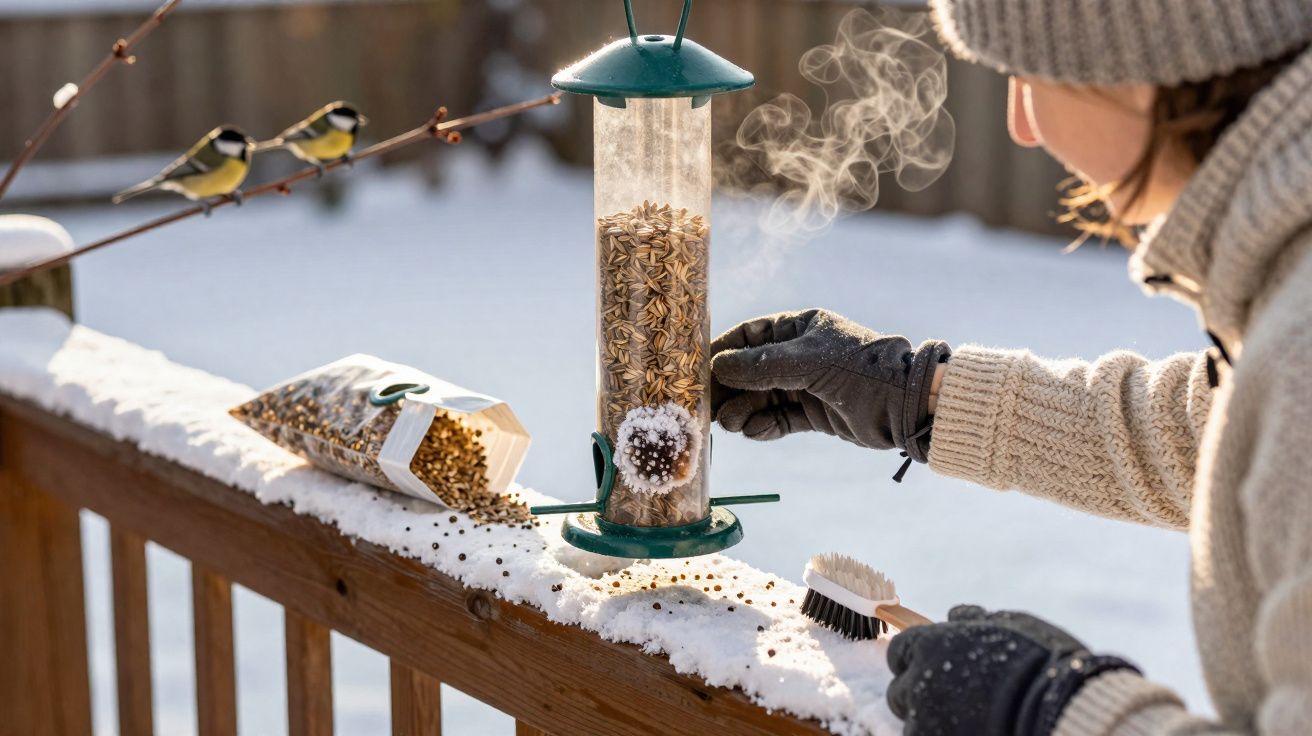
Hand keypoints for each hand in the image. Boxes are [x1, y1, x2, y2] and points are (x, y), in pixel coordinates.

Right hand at [710, 309, 949, 462]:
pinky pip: (776, 420)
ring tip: (731, 423)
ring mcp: (803, 385)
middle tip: (708, 407)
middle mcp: (797, 355)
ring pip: (758, 398)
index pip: (749, 335)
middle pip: (747, 370)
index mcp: (798, 328)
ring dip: (741, 411)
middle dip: (727, 388)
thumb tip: (718, 367)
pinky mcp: (811, 415)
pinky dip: (763, 427)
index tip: (698, 369)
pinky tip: (755, 431)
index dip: (722, 350)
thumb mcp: (809, 361)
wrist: (905, 407)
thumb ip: (762, 365)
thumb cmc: (861, 370)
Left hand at [886, 605, 1137, 735]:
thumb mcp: (1011, 626)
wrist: (1061, 710)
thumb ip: (975, 621)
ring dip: (934, 723)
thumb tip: (954, 615)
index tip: (931, 668)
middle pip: (901, 692)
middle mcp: (920, 681)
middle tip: (956, 703)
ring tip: (971, 721)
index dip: (914, 660)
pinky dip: (943, 735)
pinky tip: (975, 732)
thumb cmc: (1043, 663)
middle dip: (921, 696)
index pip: (901, 651)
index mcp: (931, 645)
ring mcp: (925, 719)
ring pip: (915, 723)